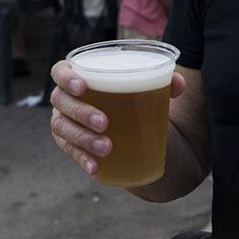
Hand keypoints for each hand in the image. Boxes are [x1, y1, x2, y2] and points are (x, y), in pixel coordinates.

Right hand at [48, 59, 187, 176]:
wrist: (134, 129)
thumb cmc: (135, 99)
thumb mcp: (150, 90)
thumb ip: (166, 83)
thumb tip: (178, 83)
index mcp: (81, 76)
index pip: (60, 71)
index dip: (65, 78)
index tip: (83, 87)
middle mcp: (66, 98)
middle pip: (61, 101)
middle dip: (81, 112)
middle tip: (105, 123)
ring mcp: (64, 121)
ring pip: (63, 128)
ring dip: (83, 138)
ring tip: (108, 147)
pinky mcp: (69, 143)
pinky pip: (70, 151)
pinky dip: (82, 159)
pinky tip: (95, 167)